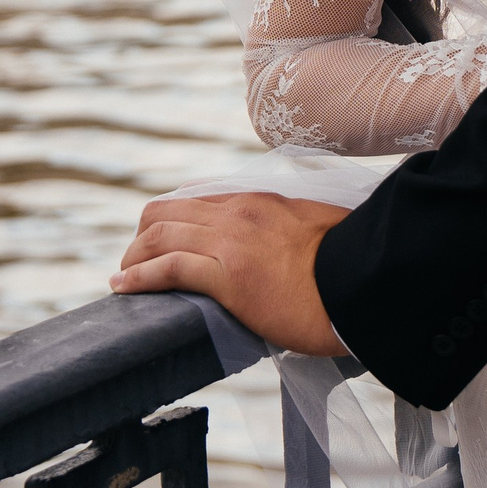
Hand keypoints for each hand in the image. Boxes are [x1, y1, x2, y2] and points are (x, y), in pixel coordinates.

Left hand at [111, 191, 352, 355]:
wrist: (364, 282)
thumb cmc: (348, 263)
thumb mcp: (313, 228)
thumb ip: (287, 228)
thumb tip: (282, 248)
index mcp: (259, 201)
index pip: (197, 199)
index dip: (170, 220)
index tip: (159, 240)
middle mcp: (238, 213)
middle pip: (167, 211)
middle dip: (142, 236)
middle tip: (133, 262)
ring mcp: (231, 242)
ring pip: (160, 235)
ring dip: (133, 258)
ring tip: (122, 278)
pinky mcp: (226, 276)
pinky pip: (167, 269)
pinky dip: (138, 278)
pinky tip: (123, 288)